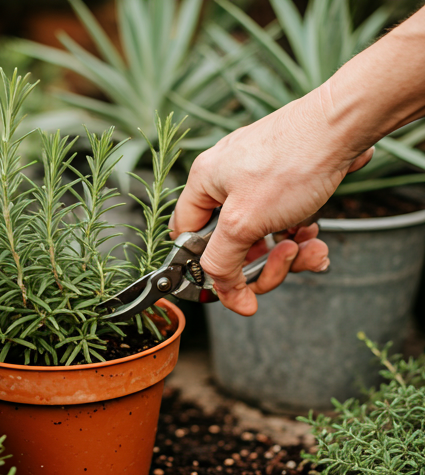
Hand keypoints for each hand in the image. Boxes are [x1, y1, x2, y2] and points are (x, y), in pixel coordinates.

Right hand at [169, 87, 373, 315]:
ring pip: (259, 237)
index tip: (232, 289)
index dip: (206, 268)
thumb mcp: (245, 221)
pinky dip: (297, 236)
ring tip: (309, 245)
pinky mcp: (282, 184)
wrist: (345, 125)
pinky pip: (280, 224)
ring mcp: (255, 183)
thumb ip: (222, 260)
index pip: (188, 238)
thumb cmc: (293, 161)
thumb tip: (220, 289)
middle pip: (230, 244)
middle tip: (284, 260)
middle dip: (260, 262)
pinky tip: (314, 235)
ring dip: (285, 253)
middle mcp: (225, 182)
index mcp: (204, 184)